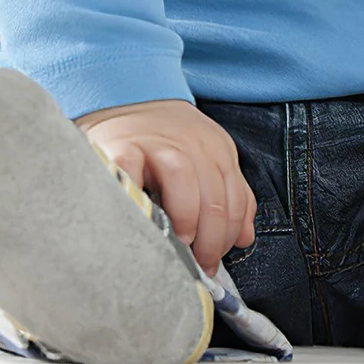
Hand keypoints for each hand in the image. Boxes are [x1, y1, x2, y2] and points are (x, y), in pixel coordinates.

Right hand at [76, 98, 256, 274]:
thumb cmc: (168, 140)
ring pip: (182, 177)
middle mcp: (191, 144)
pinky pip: (131, 173)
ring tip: (178, 244)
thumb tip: (244, 238)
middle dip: (209, 240)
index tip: (213, 266)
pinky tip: (140, 221)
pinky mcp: (119, 147)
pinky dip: (136, 197)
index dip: (227, 238)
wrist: (127, 96)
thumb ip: (232, 196)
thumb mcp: (209, 159)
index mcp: (217, 150)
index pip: (234, 200)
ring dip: (185, 217)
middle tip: (196, 266)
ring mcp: (155, 143)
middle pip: (214, 194)